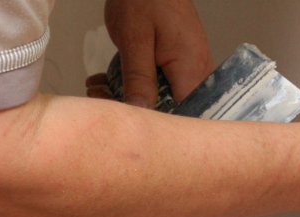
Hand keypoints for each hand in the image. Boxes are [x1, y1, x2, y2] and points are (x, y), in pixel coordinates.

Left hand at [88, 0, 212, 105]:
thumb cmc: (144, 0)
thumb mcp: (134, 40)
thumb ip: (139, 78)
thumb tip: (141, 111)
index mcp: (191, 68)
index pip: (183, 113)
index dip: (155, 121)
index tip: (122, 116)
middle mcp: (198, 71)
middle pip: (173, 107)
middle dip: (136, 107)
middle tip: (100, 95)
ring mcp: (191, 65)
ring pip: (165, 96)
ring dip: (132, 95)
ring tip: (100, 85)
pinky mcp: (182, 60)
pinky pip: (164, 83)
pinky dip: (138, 83)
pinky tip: (113, 78)